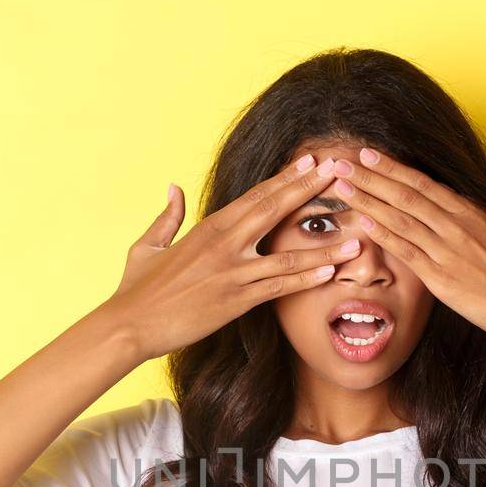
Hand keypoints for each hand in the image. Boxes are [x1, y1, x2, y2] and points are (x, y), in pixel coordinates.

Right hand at [97, 154, 360, 361]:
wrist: (129, 324)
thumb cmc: (137, 288)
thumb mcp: (147, 244)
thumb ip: (167, 215)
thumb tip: (174, 188)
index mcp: (208, 227)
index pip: (255, 195)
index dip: (287, 178)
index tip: (312, 162)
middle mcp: (224, 243)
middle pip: (275, 209)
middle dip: (311, 190)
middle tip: (341, 171)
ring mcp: (232, 272)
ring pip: (287, 252)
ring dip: (325, 243)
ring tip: (356, 233)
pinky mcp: (235, 300)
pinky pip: (278, 286)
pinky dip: (305, 277)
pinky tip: (330, 271)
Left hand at [326, 148, 485, 348]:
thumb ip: (475, 218)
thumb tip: (457, 204)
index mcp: (471, 213)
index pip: (424, 184)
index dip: (393, 168)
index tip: (369, 155)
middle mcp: (457, 225)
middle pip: (406, 194)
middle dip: (371, 176)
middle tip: (342, 162)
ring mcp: (447, 250)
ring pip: (400, 218)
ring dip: (368, 199)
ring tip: (343, 186)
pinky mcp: (440, 278)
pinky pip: (406, 251)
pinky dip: (383, 234)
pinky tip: (362, 221)